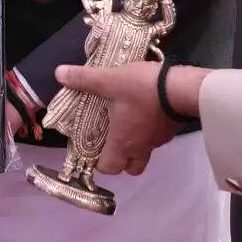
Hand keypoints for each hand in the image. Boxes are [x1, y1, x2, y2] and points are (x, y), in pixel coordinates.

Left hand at [54, 60, 201, 174]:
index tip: (92, 147)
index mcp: (122, 142)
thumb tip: (59, 73)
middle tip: (111, 138)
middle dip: (120, 159)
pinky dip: (148, 130)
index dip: (99, 163)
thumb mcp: (110, 80)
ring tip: (126, 121)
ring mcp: (158, 141)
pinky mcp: (170, 130)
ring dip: (134, 143)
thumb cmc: (143, 90)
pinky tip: (145, 111)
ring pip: (144, 152)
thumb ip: (85, 79)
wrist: (183, 88)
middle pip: (130, 167)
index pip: (109, 168)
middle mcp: (140, 147)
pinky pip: (156, 138)